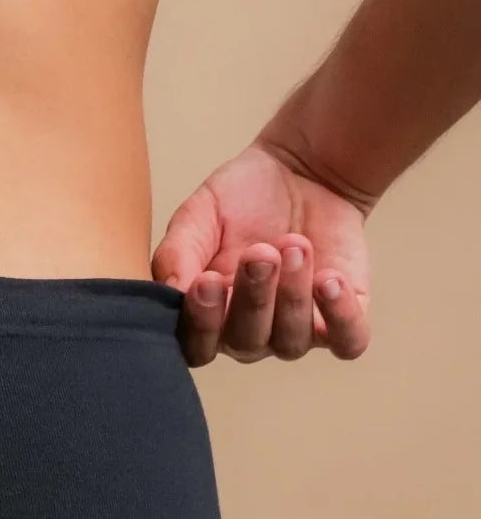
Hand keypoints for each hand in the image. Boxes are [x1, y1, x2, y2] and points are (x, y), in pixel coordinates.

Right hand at [153, 140, 371, 365]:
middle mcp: (251, 333)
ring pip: (292, 342)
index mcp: (209, 316)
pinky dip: (340, 317)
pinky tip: (329, 280)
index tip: (208, 281)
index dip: (202, 325)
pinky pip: (347, 341)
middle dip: (252, 299)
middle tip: (259, 252)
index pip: (198, 347)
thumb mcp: (198, 215)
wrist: (303, 171)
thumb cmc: (241, 198)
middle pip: (246, 343)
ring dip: (292, 296)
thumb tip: (172, 293)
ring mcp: (299, 328)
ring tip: (295, 245)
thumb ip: (176, 253)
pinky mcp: (344, 317)